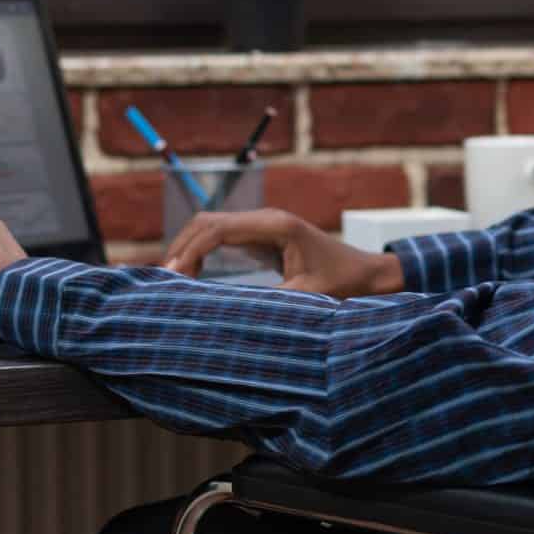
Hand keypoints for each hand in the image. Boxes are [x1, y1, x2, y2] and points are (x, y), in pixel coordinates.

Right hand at [162, 209, 403, 299]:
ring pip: (212, 227)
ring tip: (174, 280)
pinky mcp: (262, 236)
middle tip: (165, 280)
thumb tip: (230, 314)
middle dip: (182, 246)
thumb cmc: (343, 282)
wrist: (367, 272)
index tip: (174, 276)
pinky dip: (202, 252)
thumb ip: (271, 302)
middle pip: (207, 221)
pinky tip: (192, 275)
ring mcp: (263, 225)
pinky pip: (223, 237)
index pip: (218, 229)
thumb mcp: (307, 296)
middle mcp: (266, 219)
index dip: (191, 250)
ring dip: (189, 248)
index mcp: (275, 226)